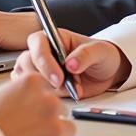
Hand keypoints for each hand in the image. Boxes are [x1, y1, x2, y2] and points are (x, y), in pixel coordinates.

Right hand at [0, 73, 75, 135]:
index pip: (50, 87)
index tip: (39, 108)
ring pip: (69, 129)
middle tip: (35, 128)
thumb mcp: (1, 92)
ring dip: (58, 135)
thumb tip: (28, 99)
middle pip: (61, 108)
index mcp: (34, 83)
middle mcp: (48, 102)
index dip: (43, 100)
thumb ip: (21, 92)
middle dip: (50, 118)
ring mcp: (53, 127)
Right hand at [12, 29, 130, 99]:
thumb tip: (71, 64)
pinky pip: (34, 92)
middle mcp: (45, 53)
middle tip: (61, 86)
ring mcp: (43, 71)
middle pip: (26, 61)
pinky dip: (44, 98)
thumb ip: (86, 54)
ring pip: (27, 78)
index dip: (43, 59)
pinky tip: (61, 97)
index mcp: (55, 38)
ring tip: (66, 91)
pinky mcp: (46, 86)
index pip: (38, 42)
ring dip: (42, 88)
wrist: (108, 72)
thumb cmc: (103, 55)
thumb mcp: (99, 51)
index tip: (58, 77)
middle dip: (41, 77)